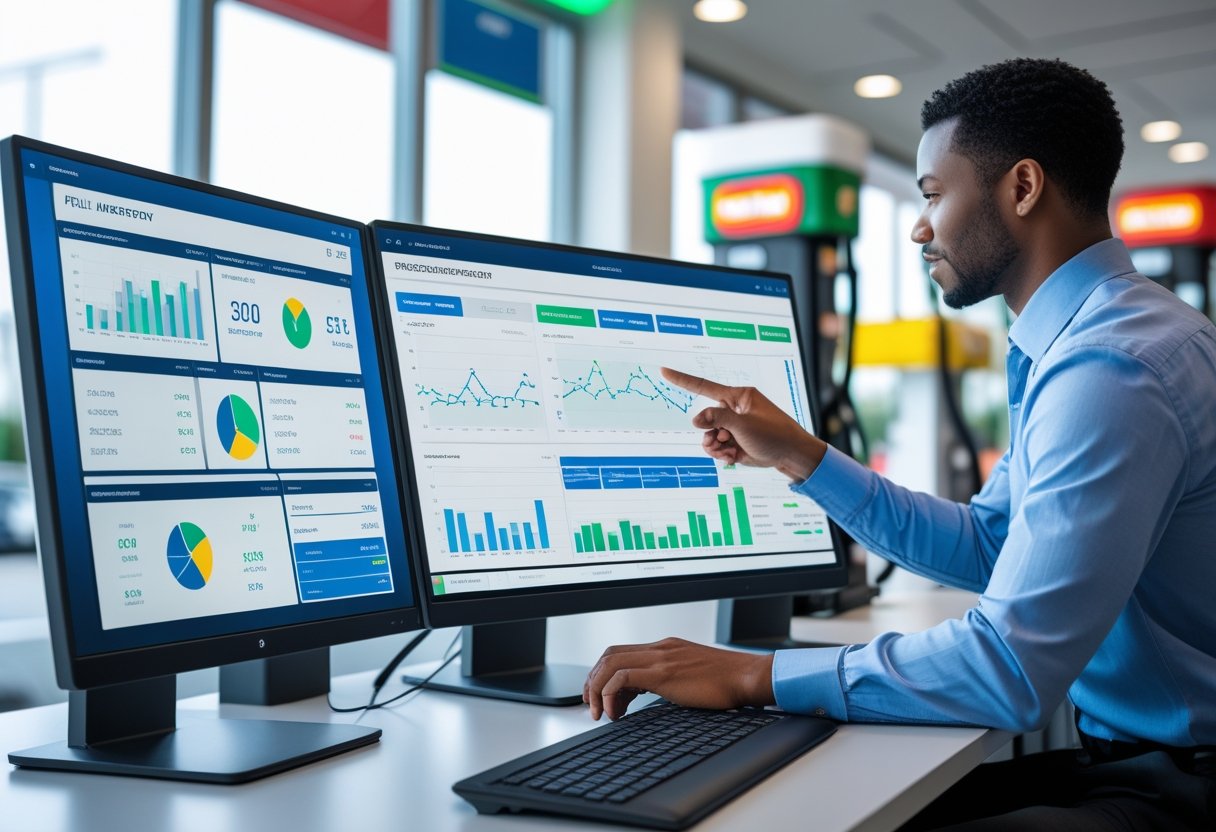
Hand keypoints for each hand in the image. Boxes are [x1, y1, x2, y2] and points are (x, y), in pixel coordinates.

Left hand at [583, 637, 774, 720]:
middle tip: (591, 705)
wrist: (746, 677)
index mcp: (665, 647)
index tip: (602, 697)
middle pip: (610, 654)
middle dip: (593, 680)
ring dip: (597, 689)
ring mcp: (661, 658)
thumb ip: (669, 679)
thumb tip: (649, 695)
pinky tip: (616, 713)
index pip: (622, 652)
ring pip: (610, 663)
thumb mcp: (690, 675)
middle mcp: (660, 648)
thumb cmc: (726, 681)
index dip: (604, 674)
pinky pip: (622, 677)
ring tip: (599, 713)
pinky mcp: (663, 673)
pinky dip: (610, 693)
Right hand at [661, 367, 826, 481]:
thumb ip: (717, 419)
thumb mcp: (744, 425)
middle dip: (709, 432)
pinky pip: (716, 447)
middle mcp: (735, 410)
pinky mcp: (736, 444)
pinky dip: (720, 454)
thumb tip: (695, 419)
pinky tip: (731, 459)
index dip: (682, 380)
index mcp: (739, 397)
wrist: (793, 457)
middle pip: (705, 418)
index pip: (704, 387)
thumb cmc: (775, 435)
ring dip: (713, 446)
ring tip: (726, 451)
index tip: (664, 371)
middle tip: (723, 439)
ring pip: (708, 435)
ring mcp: (735, 428)